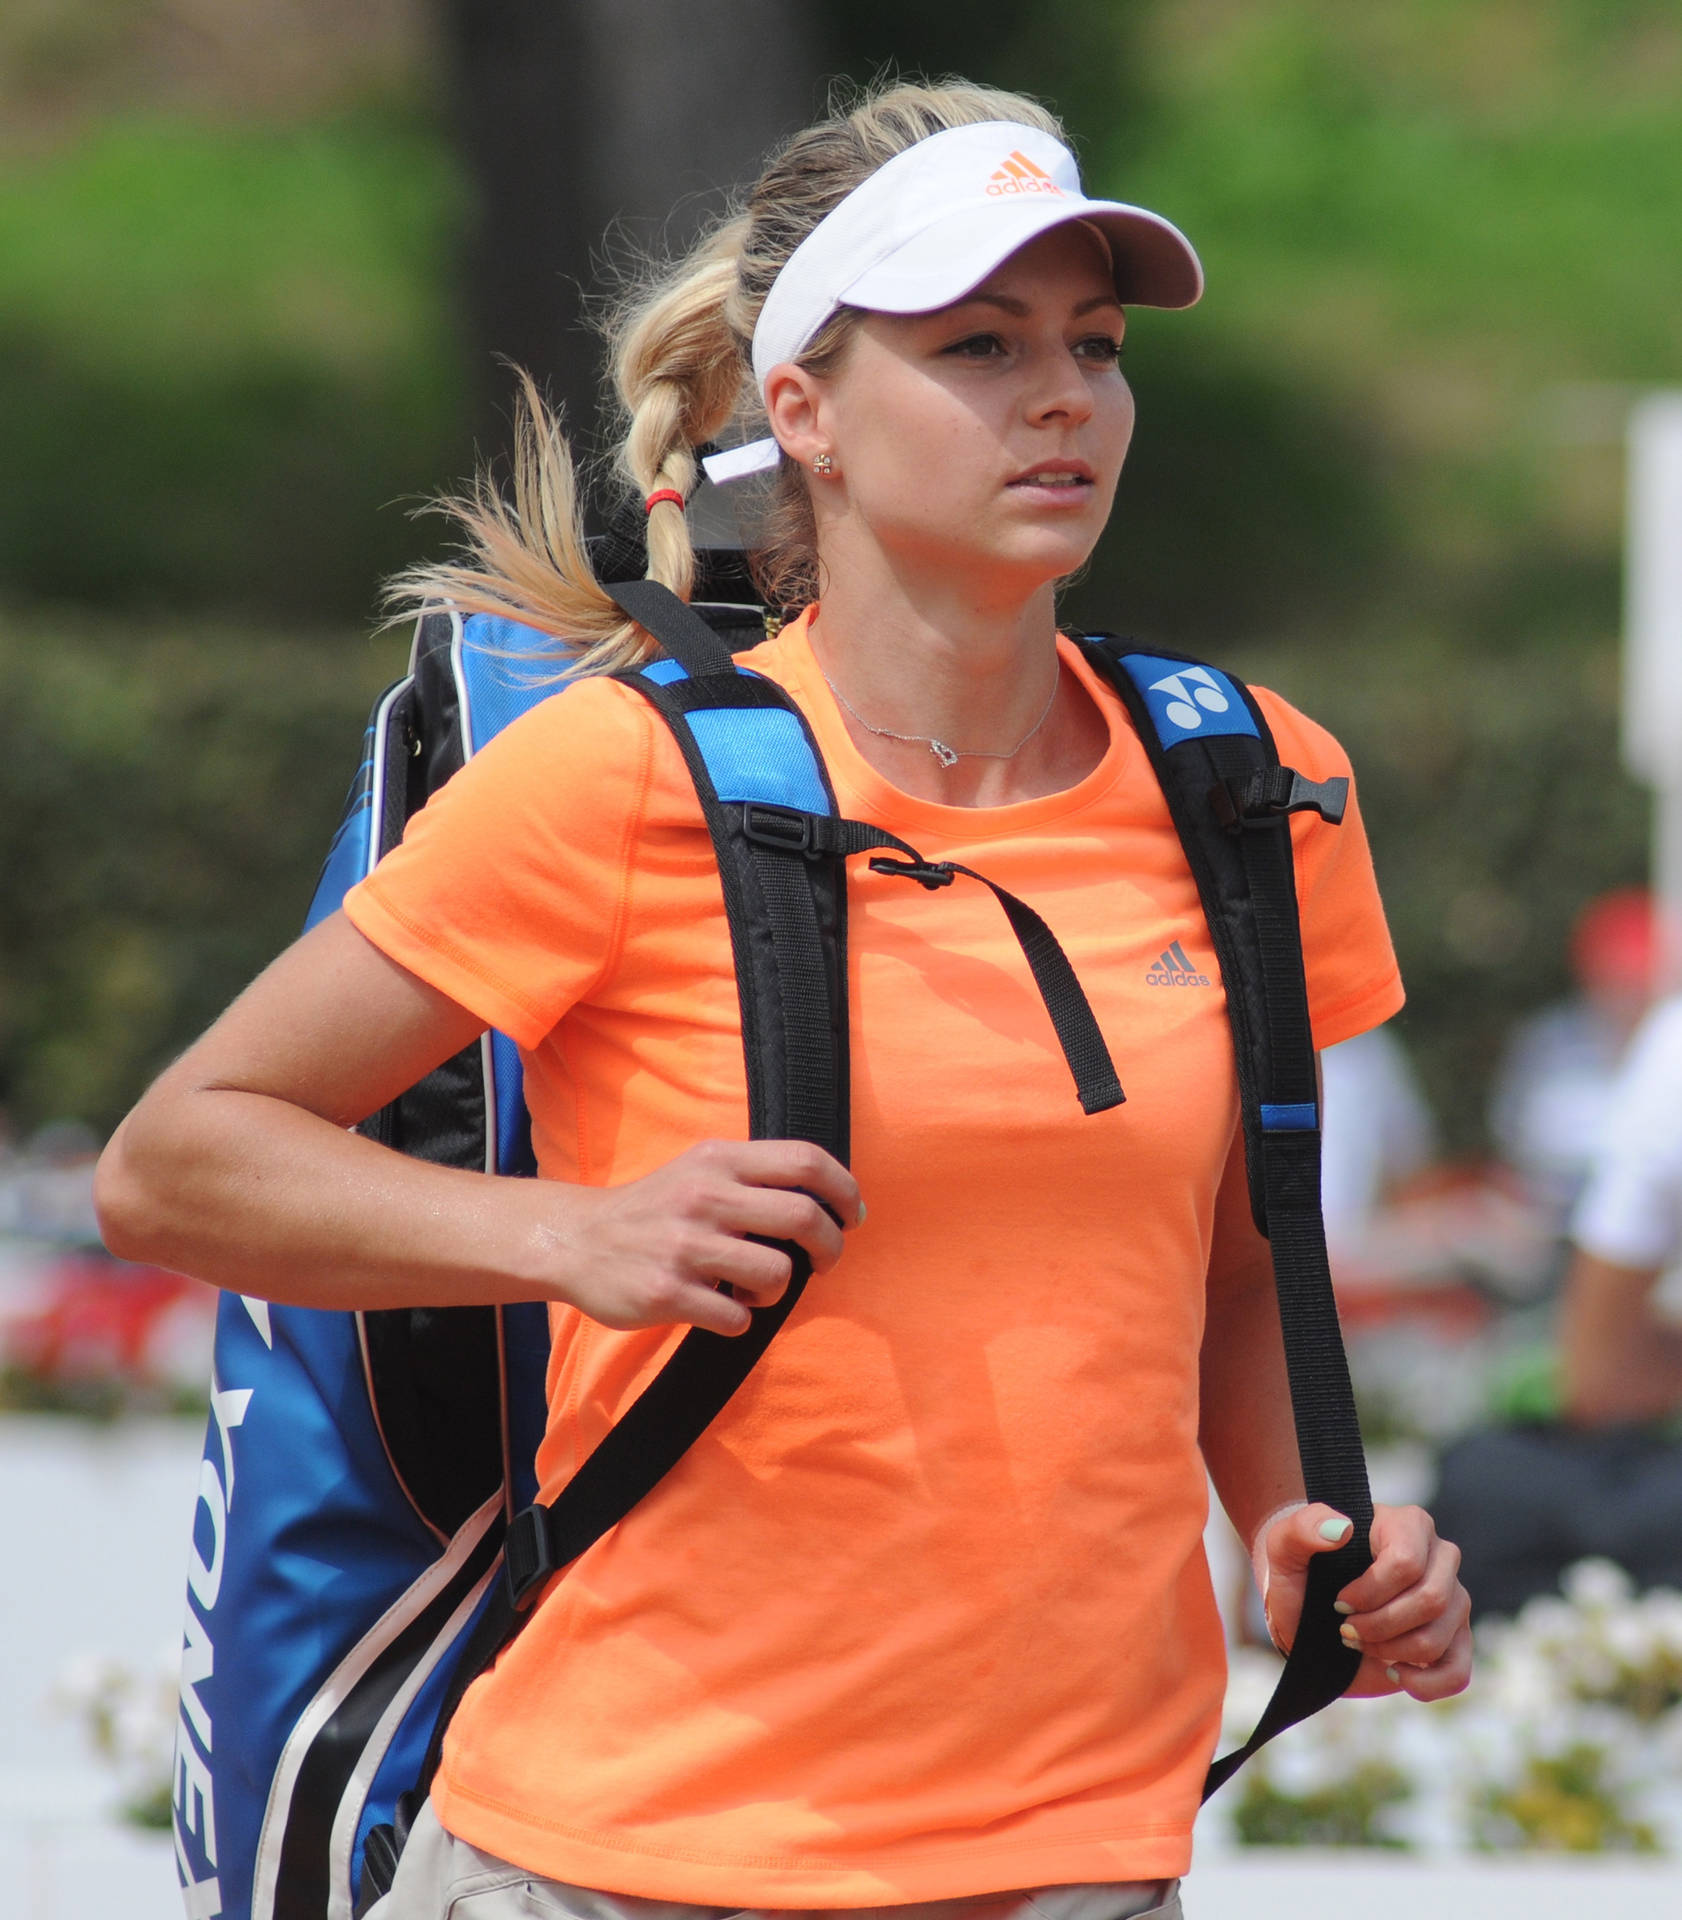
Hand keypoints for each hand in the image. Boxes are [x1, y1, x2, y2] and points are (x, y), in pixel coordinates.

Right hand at [542, 1138, 863, 1336]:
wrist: (576, 1241)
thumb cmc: (655, 1208)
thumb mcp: (700, 1170)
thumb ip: (756, 1178)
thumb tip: (835, 1203)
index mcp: (718, 1160)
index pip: (805, 1160)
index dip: (844, 1189)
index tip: (853, 1215)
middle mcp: (704, 1197)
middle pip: (804, 1218)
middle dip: (829, 1248)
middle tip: (822, 1263)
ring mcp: (685, 1246)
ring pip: (776, 1274)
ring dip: (777, 1292)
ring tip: (753, 1289)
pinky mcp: (666, 1293)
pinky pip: (737, 1317)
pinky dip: (739, 1320)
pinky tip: (720, 1308)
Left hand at [1256, 1501, 1471, 1700]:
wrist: (1307, 1612)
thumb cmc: (1300, 1573)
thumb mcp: (1285, 1546)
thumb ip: (1302, 1528)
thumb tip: (1342, 1528)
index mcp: (1407, 1524)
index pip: (1407, 1562)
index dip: (1371, 1592)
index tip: (1339, 1602)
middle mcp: (1440, 1558)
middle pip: (1431, 1601)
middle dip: (1380, 1625)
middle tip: (1346, 1629)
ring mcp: (1453, 1599)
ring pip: (1438, 1638)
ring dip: (1390, 1651)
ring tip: (1360, 1645)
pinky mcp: (1453, 1640)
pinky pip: (1459, 1672)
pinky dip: (1425, 1684)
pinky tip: (1394, 1673)